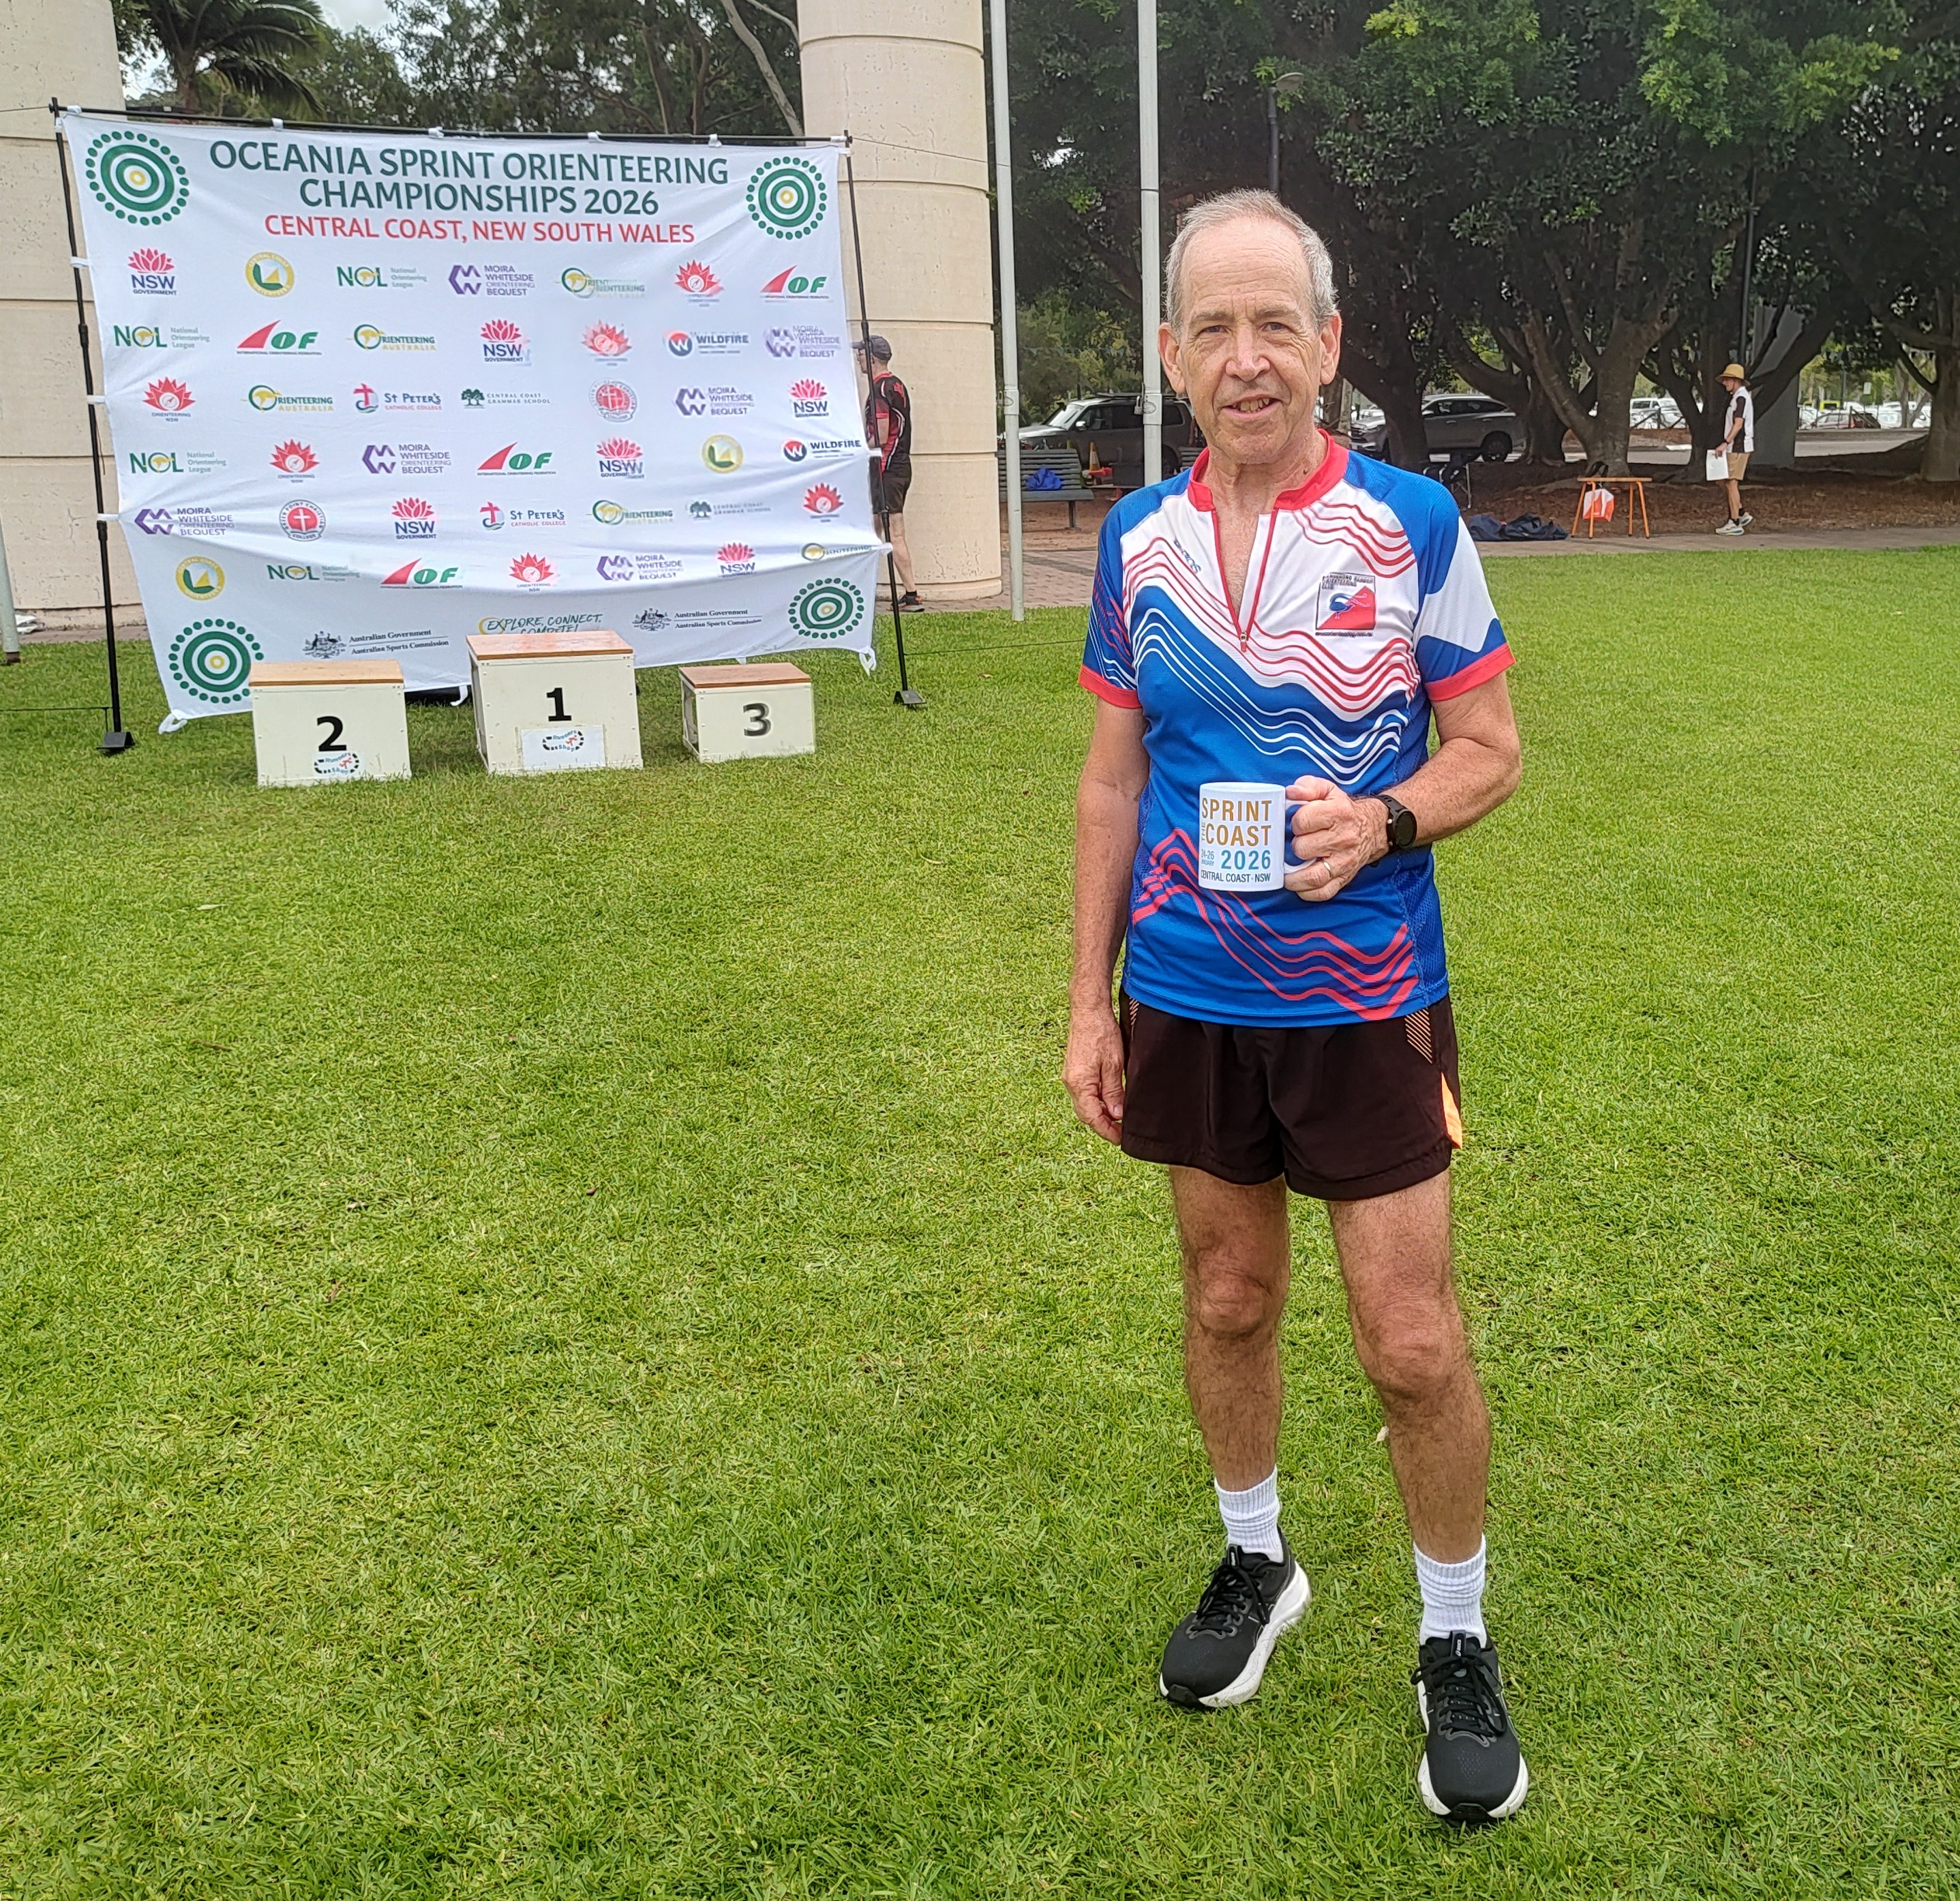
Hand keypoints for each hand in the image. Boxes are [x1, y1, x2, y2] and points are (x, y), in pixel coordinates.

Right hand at [1064, 1002, 1125, 1142]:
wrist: (1088, 1010)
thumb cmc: (1101, 1033)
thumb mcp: (1114, 1064)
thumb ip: (1114, 1091)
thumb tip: (1116, 1114)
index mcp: (1079, 1083)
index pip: (1092, 1117)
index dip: (1107, 1131)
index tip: (1120, 1139)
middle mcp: (1071, 1083)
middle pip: (1086, 1114)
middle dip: (1104, 1126)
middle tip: (1122, 1133)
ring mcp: (1071, 1077)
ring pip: (1085, 1105)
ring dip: (1100, 1114)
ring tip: (1118, 1120)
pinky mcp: (1074, 1071)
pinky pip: (1084, 1094)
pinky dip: (1096, 1102)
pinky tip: (1109, 1102)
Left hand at [1282, 779, 1386, 901]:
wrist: (1373, 828)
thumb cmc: (1342, 810)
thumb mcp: (1328, 790)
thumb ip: (1308, 786)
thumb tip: (1291, 792)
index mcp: (1338, 813)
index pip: (1303, 821)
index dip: (1294, 822)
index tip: (1296, 824)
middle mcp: (1343, 838)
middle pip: (1303, 848)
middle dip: (1293, 846)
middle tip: (1293, 844)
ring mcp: (1344, 861)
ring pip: (1312, 876)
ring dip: (1293, 876)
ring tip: (1286, 871)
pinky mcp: (1345, 878)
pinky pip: (1323, 892)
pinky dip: (1307, 892)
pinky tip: (1299, 884)